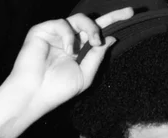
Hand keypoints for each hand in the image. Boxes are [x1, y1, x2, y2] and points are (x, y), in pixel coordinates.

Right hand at [0, 8, 133, 137]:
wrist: (36, 94)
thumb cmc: (59, 89)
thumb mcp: (86, 74)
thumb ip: (98, 56)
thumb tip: (111, 38)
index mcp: (79, 51)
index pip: (97, 33)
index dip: (113, 22)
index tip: (131, 13)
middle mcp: (69, 40)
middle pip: (90, 21)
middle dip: (104, 22)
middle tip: (102, 38)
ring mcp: (55, 34)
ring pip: (78, 19)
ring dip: (90, 28)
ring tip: (92, 43)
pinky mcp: (42, 30)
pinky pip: (62, 24)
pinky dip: (69, 36)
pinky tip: (69, 52)